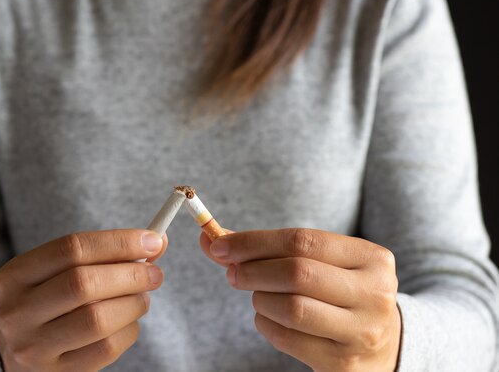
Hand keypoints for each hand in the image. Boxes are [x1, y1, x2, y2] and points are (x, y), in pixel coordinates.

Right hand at [0, 229, 167, 371]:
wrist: (16, 349)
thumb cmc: (50, 299)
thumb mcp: (59, 271)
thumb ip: (103, 253)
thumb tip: (156, 241)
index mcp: (15, 275)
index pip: (72, 248)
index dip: (118, 242)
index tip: (152, 240)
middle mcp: (18, 311)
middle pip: (84, 283)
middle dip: (130, 274)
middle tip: (154, 273)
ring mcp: (34, 347)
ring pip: (98, 319)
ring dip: (133, 304)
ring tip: (142, 297)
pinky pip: (106, 349)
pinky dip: (128, 330)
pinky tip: (128, 321)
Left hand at [200, 228, 400, 371]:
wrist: (386, 343)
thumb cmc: (340, 292)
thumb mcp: (323, 262)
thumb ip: (271, 248)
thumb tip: (211, 238)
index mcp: (372, 258)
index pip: (303, 240)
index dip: (254, 241)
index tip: (219, 244)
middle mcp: (374, 294)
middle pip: (297, 273)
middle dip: (253, 270)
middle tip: (232, 273)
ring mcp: (361, 332)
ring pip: (291, 308)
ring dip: (260, 299)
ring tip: (259, 296)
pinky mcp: (343, 363)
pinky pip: (288, 339)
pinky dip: (265, 324)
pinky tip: (268, 318)